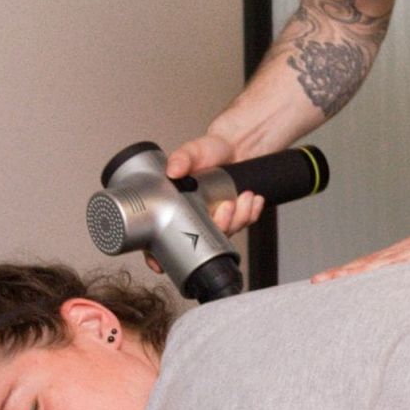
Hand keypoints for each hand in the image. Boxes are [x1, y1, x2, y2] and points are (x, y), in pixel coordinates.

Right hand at [143, 131, 265, 274]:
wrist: (234, 145)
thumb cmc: (207, 151)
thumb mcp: (191, 151)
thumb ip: (181, 158)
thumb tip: (173, 170)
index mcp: (177, 207)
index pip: (162, 237)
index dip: (157, 255)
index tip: (159, 263)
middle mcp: (195, 217)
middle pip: (202, 241)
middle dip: (219, 228)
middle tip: (225, 208)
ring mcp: (216, 218)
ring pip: (227, 233)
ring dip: (239, 218)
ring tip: (243, 197)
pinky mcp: (235, 215)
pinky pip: (245, 222)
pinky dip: (251, 212)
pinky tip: (252, 198)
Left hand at [314, 212, 409, 282]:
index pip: (379, 265)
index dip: (353, 273)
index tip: (330, 282)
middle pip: (373, 262)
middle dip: (344, 272)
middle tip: (318, 282)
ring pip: (383, 261)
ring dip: (356, 270)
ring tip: (333, 279)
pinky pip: (409, 261)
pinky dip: (387, 266)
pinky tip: (371, 273)